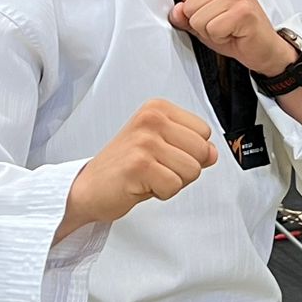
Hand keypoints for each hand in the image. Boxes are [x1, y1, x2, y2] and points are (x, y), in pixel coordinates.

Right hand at [65, 100, 217, 227]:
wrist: (87, 188)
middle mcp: (151, 119)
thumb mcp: (160, 147)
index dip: (189, 152)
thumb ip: (189, 146)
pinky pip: (174, 186)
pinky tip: (141, 185)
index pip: (204, 132)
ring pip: (192, 170)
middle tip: (156, 169)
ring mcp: (145, 141)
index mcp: (157, 108)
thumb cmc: (123, 167)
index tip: (163, 154)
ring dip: (172, 182)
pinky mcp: (139, 164)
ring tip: (148, 176)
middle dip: (184, 169)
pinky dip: (161, 193)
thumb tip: (213, 153)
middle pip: (202, 151)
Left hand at [168, 0, 296, 76]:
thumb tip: (175, 11)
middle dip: (202, 24)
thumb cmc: (238, 34)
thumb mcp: (205, 23)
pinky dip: (220, 38)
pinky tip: (235, 35)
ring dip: (211, 32)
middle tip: (223, 27)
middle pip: (189, 6)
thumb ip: (187, 16)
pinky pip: (212, 28)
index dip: (196, 13)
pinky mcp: (243, 12)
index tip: (216, 18)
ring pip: (199, 19)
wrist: (265, 50)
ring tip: (229, 30)